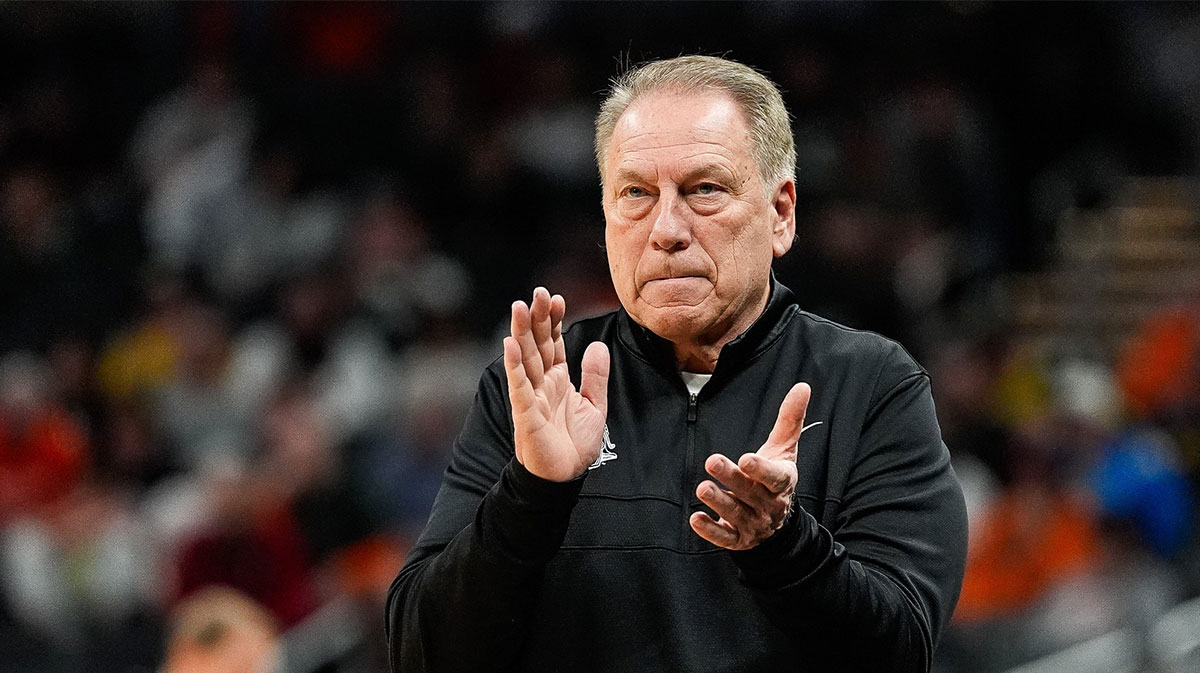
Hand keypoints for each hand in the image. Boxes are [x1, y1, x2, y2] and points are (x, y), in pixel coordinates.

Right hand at [503, 287, 609, 481]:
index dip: (555, 321)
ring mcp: (532, 396)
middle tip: (537, 292)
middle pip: (538, 344)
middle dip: (537, 318)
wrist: (564, 477)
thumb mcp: (595, 406)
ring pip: (526, 358)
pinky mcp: (525, 413)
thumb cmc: (574, 445)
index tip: (556, 298)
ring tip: (519, 307)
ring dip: (522, 332)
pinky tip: (510, 344)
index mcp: (558, 379)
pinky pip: (519, 385)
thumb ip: (595, 376)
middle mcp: (542, 383)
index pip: (555, 343)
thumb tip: (598, 345)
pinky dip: (514, 365)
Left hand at [690, 382, 811, 549]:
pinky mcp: (739, 539)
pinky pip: (725, 538)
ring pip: (737, 514)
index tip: (746, 458)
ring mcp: (754, 524)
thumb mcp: (784, 450)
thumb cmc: (776, 478)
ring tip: (702, 487)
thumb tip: (802, 386)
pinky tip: (695, 518)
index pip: (775, 477)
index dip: (762, 469)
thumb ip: (790, 420)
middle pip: (750, 492)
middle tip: (712, 461)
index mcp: (782, 482)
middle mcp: (769, 505)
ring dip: (719, 502)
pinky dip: (711, 531)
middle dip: (732, 478)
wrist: (777, 523)